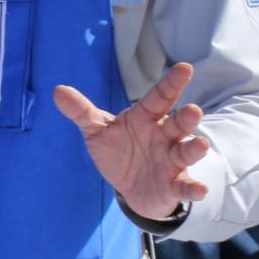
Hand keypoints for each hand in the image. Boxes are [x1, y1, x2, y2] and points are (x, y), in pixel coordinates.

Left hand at [53, 60, 211, 222]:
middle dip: (186, 117)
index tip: (185, 68)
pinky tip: (201, 190)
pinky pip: (185, 185)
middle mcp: (164, 136)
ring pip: (185, 152)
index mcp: (146, 118)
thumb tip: (57, 90)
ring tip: (201, 145)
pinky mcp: (174, 184)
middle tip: (193, 110)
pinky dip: (193, 188)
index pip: (159, 98)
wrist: (130, 187)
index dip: (171, 83)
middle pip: (178, 123)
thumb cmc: (119, 151)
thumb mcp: (98, 131)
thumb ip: (81, 112)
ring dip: (194, 149)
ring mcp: (171, 160)